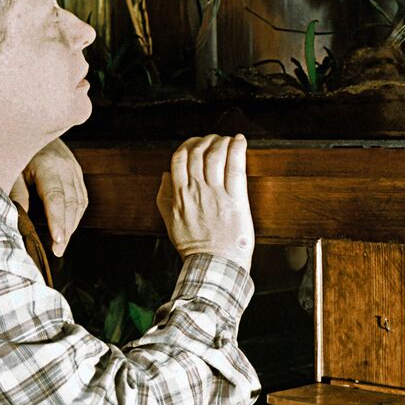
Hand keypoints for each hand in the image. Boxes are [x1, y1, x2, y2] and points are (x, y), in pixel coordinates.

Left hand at [10, 139, 88, 256]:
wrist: (32, 125)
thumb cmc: (16, 149)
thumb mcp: (11, 169)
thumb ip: (17, 192)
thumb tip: (19, 220)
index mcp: (48, 164)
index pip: (56, 197)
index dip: (57, 220)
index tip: (57, 240)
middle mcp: (67, 166)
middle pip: (71, 203)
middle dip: (66, 228)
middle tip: (58, 250)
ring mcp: (75, 169)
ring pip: (79, 202)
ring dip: (72, 224)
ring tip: (61, 244)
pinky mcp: (77, 173)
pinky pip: (81, 197)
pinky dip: (75, 214)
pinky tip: (67, 227)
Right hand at [156, 134, 253, 271]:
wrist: (213, 265)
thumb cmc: (194, 246)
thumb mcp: (170, 222)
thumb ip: (164, 198)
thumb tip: (164, 176)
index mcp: (179, 195)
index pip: (179, 158)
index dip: (188, 144)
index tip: (196, 143)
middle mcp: (196, 190)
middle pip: (198, 152)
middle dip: (207, 140)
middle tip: (215, 139)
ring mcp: (216, 194)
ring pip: (216, 156)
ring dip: (222, 142)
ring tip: (228, 139)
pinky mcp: (235, 200)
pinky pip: (235, 168)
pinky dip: (238, 150)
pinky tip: (240, 142)